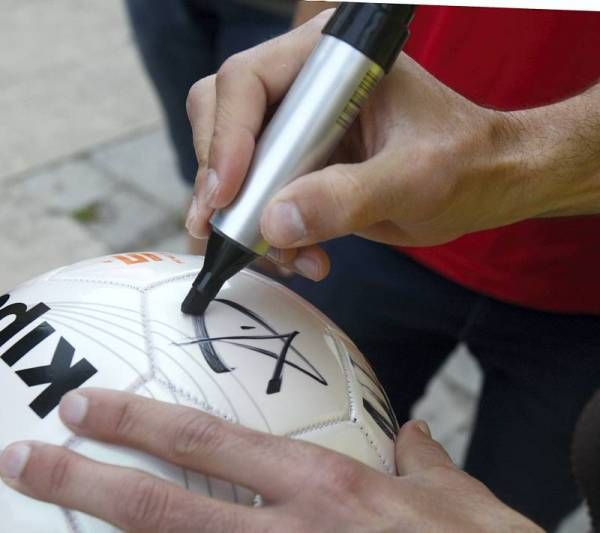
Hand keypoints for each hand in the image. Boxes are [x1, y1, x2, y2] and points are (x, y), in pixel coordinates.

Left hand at [0, 389, 541, 531]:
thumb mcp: (458, 499)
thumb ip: (423, 461)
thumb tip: (412, 435)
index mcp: (325, 488)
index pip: (212, 441)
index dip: (142, 422)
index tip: (89, 407)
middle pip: (164, 505)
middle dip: (87, 479)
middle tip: (27, 455)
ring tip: (50, 513)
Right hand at [185, 12, 536, 280]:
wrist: (484, 185)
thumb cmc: (465, 164)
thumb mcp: (415, 179)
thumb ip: (348, 197)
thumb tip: (273, 222)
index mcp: (333, 62)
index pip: (248, 82)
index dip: (225, 138)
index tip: (225, 197)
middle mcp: (307, 88)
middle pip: (223, 119)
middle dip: (221, 182)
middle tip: (222, 231)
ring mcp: (301, 130)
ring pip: (235, 167)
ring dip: (245, 219)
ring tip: (284, 259)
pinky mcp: (303, 168)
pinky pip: (261, 199)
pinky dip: (269, 235)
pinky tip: (302, 259)